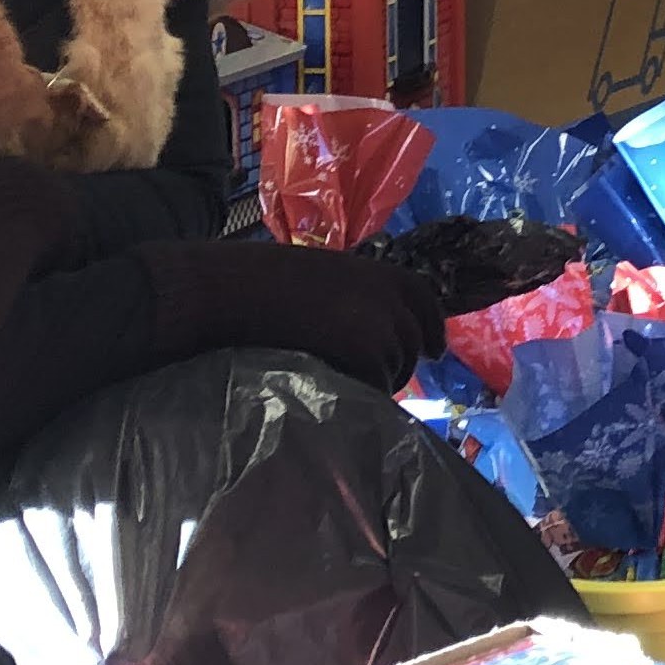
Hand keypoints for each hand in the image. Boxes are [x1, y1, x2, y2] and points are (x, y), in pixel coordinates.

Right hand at [131, 238, 446, 389]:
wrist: (232, 289)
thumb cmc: (260, 280)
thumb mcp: (321, 276)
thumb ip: (353, 296)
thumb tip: (364, 324)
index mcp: (380, 271)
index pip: (424, 299)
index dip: (431, 327)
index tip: (432, 350)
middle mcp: (390, 297)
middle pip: (411, 341)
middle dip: (398, 361)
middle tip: (374, 378)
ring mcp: (383, 325)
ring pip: (396, 367)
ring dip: (376, 379)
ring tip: (340, 380)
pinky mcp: (369, 353)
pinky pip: (377, 385)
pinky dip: (361, 393)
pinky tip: (332, 388)